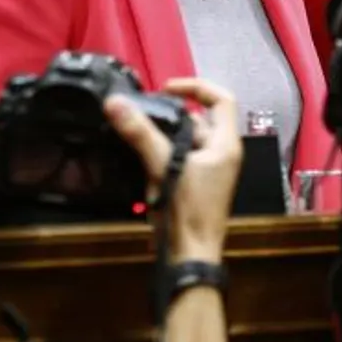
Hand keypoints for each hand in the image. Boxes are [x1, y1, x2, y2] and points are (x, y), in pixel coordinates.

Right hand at [107, 78, 242, 261]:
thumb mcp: (164, 166)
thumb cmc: (189, 212)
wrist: (191, 254)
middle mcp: (221, 154)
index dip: (197, 87)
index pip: (222, 100)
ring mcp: (207, 170)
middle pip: (197, 120)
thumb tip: (116, 103)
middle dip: (168, 116)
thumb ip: (141, 133)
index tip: (167, 88)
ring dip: (159, 137)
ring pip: (182, 140)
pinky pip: (176, 158)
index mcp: (226, 145)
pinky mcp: (192, 183)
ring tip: (135, 137)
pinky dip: (158, 154)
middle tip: (140, 114)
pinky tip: (138, 158)